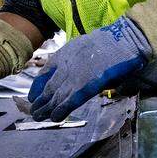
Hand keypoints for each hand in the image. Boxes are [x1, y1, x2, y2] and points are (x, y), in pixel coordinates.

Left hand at [28, 16, 151, 121]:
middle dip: (40, 101)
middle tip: (34, 112)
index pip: (44, 73)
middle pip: (48, 87)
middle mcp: (65, 65)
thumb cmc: (111, 43)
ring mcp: (74, 76)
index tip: (33, 97)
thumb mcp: (85, 49)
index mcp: (64, 54)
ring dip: (46, 109)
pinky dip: (61, 110)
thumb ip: (78, 63)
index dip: (37, 87)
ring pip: (55, 96)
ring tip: (39, 117)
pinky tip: (55, 118)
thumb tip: (77, 77)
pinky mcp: (86, 86)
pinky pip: (70, 101)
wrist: (123, 39)